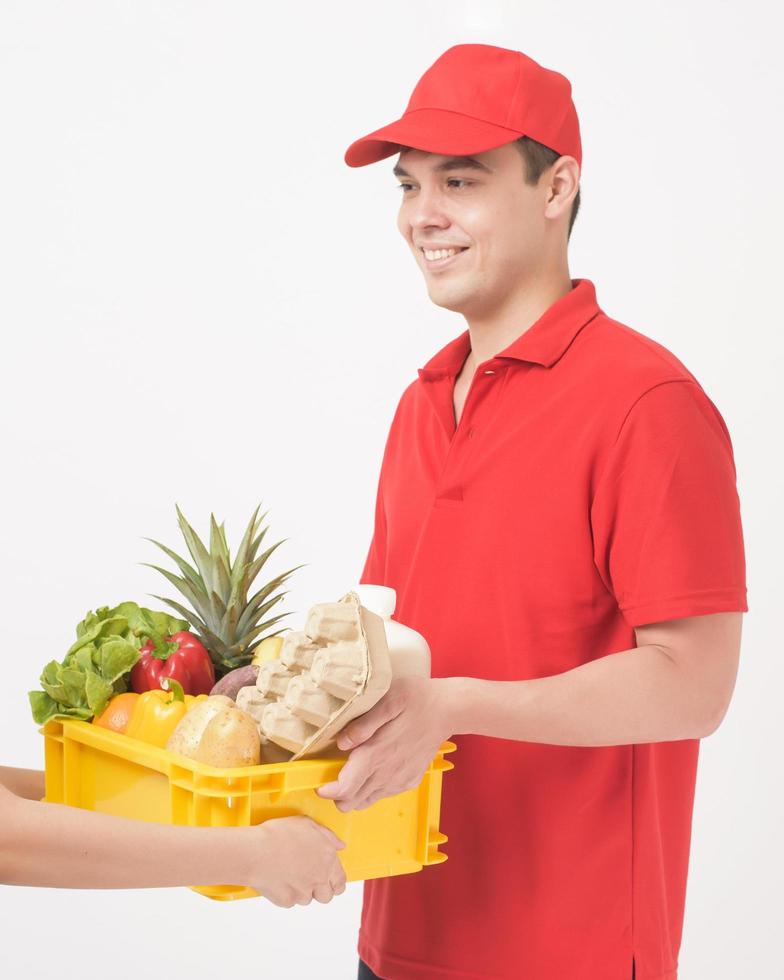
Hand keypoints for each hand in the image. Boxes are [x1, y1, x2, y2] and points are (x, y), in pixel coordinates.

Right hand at [247, 815, 345, 906]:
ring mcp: (303, 892)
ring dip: (301, 891)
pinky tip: (278, 878)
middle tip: (308, 879)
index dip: (335, 882)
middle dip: (319, 890)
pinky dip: (286, 893)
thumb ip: (328, 836)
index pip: (340, 881)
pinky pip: (290, 901)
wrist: (256, 851)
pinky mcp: (287, 901)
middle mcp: (319, 878)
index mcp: (327, 859)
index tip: (330, 882)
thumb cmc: (279, 834)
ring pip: (307, 899)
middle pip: (326, 896)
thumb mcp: (307, 824)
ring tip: (289, 874)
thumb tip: (340, 845)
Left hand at [316, 676, 452, 811]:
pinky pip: (384, 794)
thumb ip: (363, 724)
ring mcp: (400, 780)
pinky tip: (374, 768)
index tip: (319, 782)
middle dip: (338, 794)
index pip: (345, 789)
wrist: (449, 709)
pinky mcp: (410, 780)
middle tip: (332, 775)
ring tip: (351, 772)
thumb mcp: (387, 701)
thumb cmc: (416, 699)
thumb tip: (341, 742)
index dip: (327, 791)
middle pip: (352, 801)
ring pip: (367, 801)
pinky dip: (372, 788)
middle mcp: (387, 774)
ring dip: (354, 793)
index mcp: (377, 755)